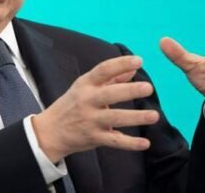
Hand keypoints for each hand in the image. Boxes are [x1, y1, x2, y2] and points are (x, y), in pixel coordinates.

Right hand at [32, 56, 159, 161]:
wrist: (50, 131)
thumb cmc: (73, 104)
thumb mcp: (86, 87)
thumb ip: (112, 78)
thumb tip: (133, 68)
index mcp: (85, 84)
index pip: (103, 70)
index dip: (120, 64)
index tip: (139, 60)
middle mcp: (87, 100)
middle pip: (109, 94)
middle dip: (129, 91)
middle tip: (149, 88)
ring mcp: (90, 120)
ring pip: (115, 118)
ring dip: (135, 118)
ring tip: (154, 116)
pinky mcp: (94, 138)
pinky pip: (114, 141)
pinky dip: (130, 144)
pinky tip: (145, 144)